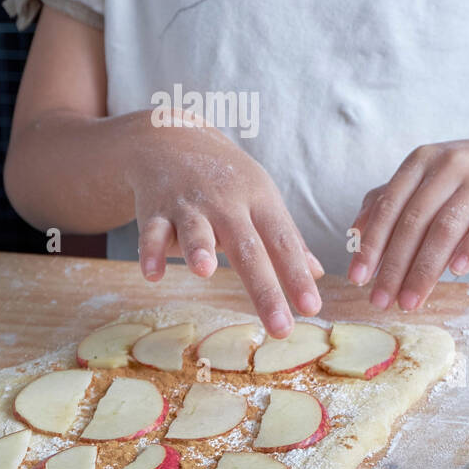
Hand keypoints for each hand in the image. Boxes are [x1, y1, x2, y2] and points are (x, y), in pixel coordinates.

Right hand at [126, 110, 323, 336]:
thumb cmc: (225, 178)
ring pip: (196, 230)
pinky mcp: (156, 210)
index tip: (311, 307)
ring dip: (200, 249)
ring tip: (206, 272)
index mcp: (259, 201)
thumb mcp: (261, 198)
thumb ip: (286, 238)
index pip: (283, 242)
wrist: (171, 140)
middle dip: (264, 289)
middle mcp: (226, 203)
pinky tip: (152, 274)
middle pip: (247, 248)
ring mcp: (189, 205)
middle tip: (281, 328)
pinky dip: (150, 252)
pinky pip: (152, 233)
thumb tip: (318, 274)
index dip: (297, 275)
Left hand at [346, 136, 468, 310]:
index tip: (357, 278)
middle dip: (394, 266)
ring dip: (425, 269)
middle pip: (414, 222)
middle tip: (382, 300)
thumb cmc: (466, 178)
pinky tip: (456, 273)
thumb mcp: (426, 179)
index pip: (388, 206)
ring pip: (446, 228)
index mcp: (420, 162)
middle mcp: (448, 166)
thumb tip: (355, 235)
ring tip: (411, 301)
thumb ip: (389, 201)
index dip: (371, 244)